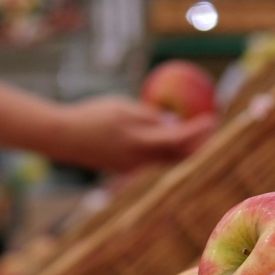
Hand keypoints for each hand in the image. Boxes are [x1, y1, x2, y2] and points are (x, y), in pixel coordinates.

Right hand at [54, 96, 217, 172]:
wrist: (62, 137)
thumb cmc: (91, 115)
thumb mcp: (122, 108)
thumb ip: (150, 117)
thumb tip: (174, 122)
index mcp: (141, 142)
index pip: (179, 138)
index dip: (199, 130)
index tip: (212, 118)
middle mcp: (140, 160)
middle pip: (177, 156)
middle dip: (196, 144)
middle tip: (209, 128)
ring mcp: (131, 166)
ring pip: (165, 160)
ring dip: (181, 148)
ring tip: (193, 133)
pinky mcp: (123, 167)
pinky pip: (151, 160)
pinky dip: (164, 150)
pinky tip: (165, 138)